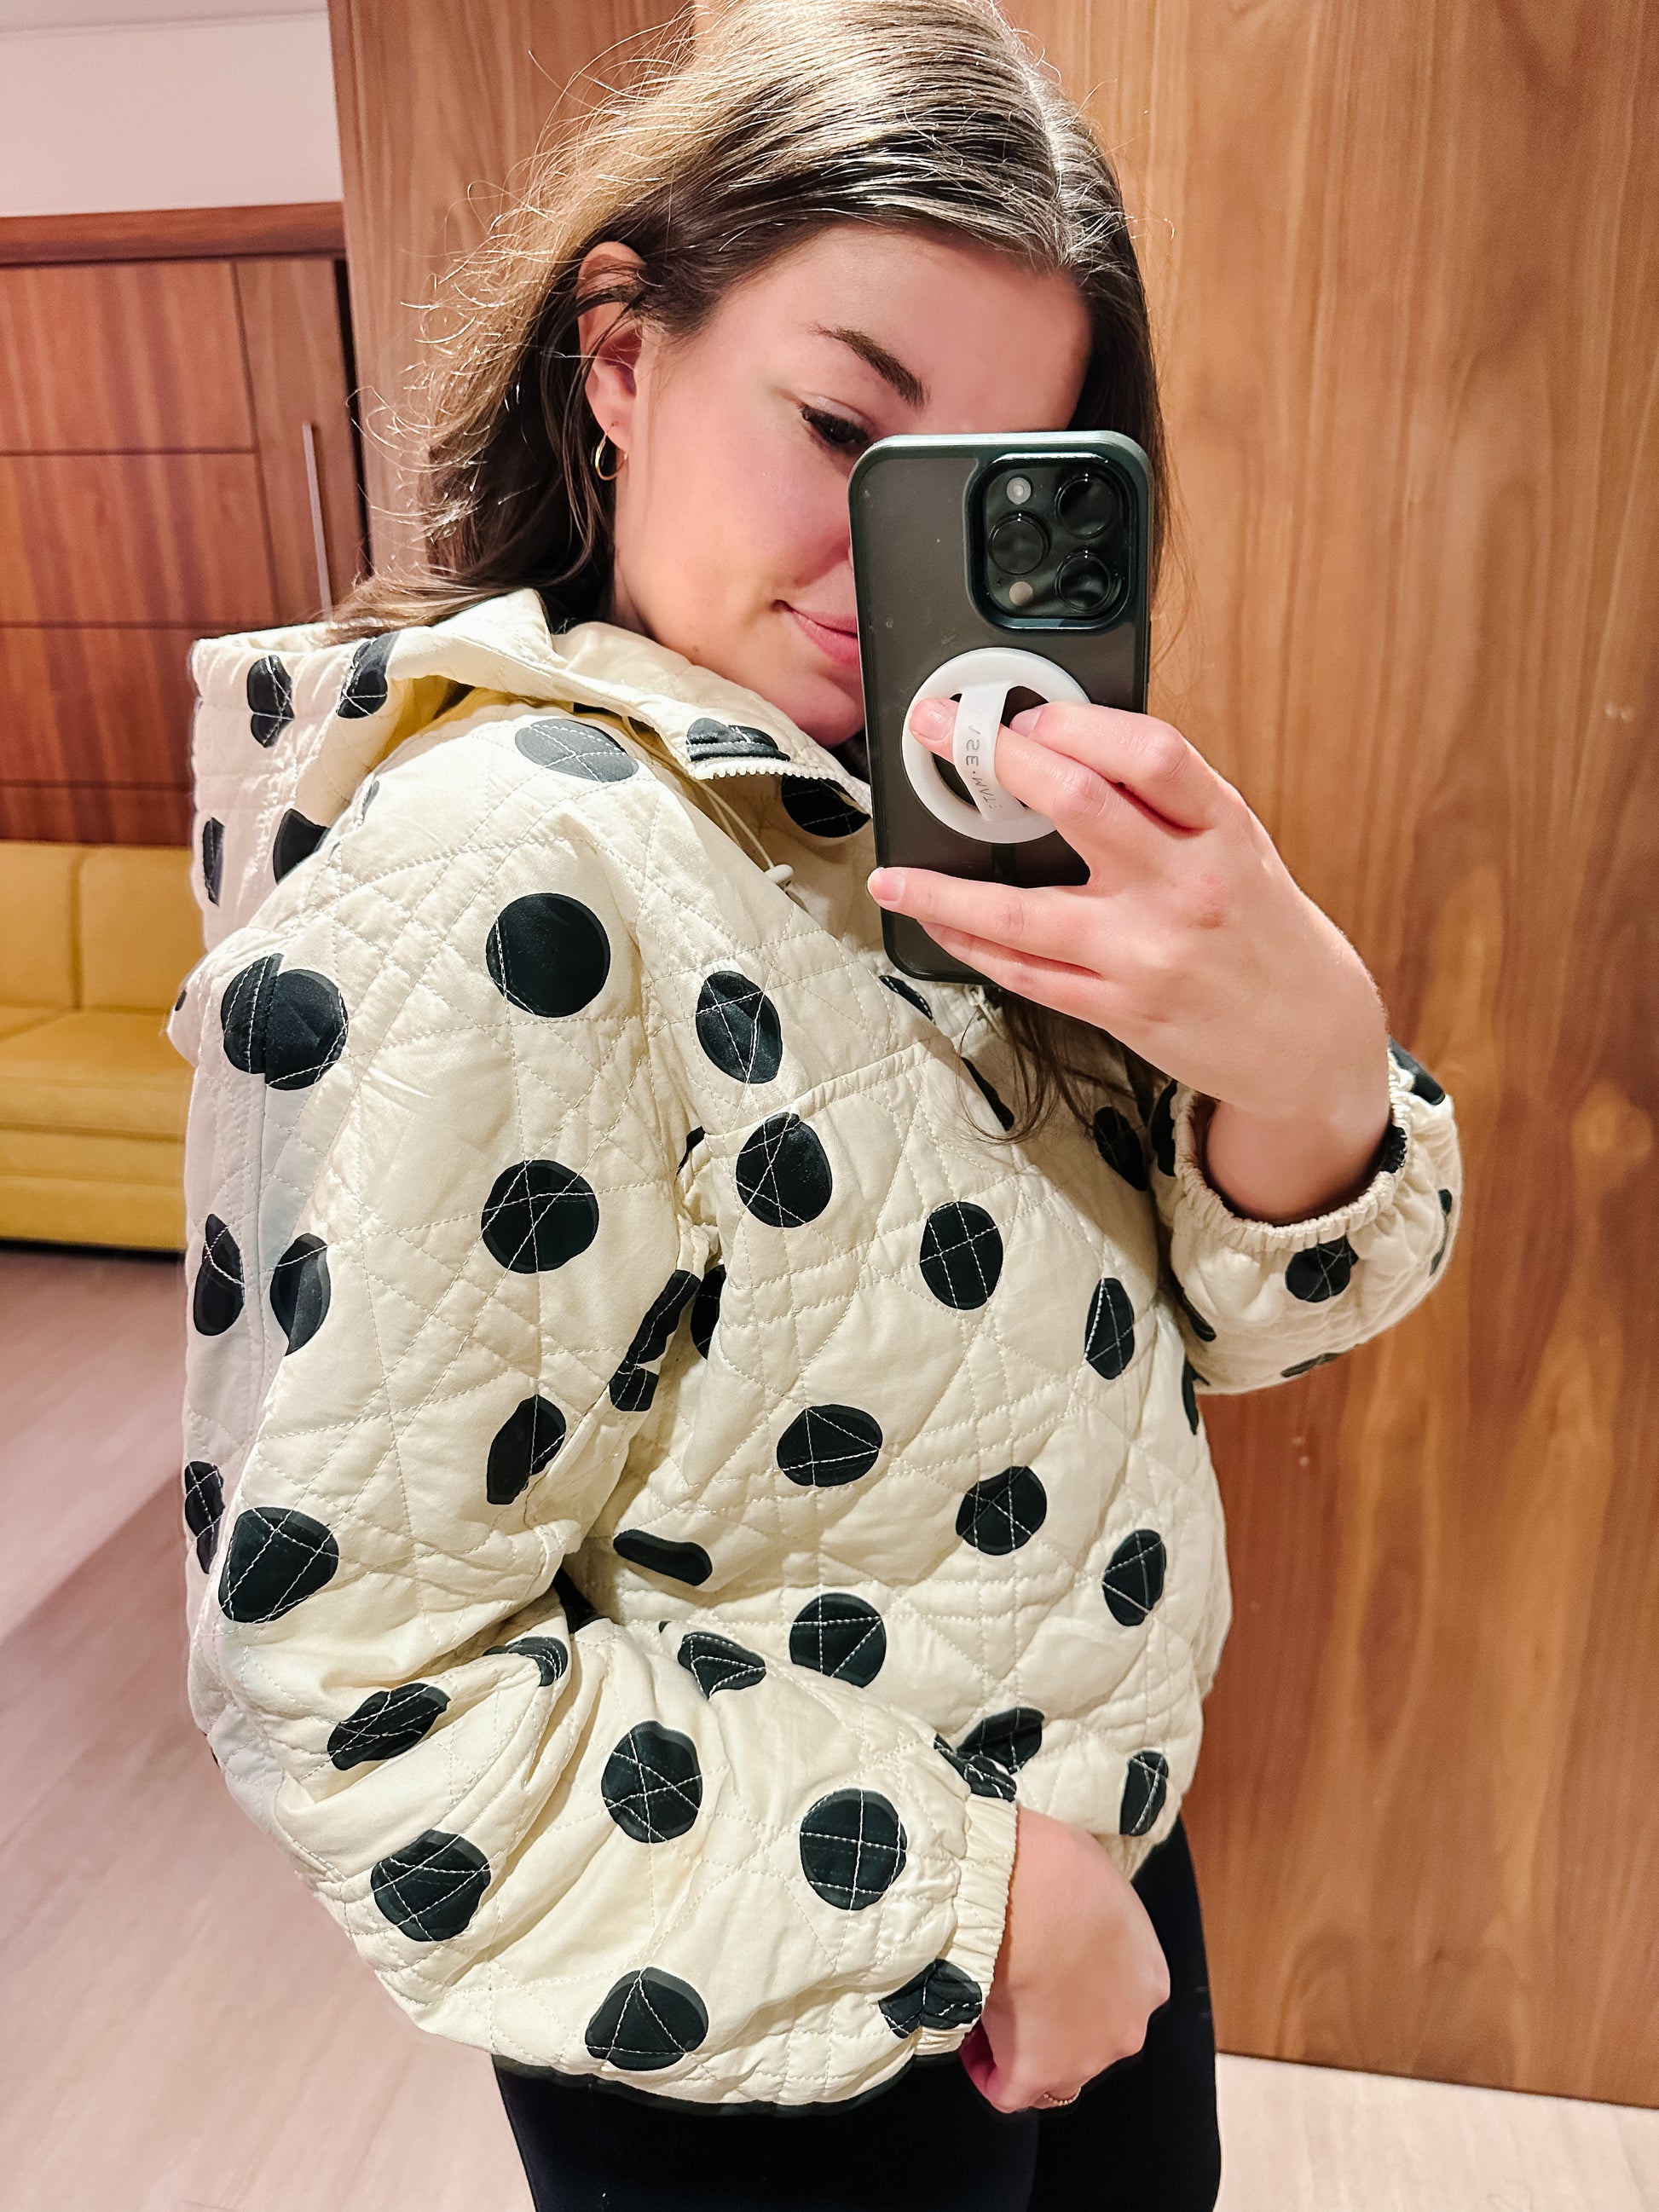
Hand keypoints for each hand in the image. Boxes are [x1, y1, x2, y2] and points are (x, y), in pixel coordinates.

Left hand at [868, 698, 1393, 1221]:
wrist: (1307, 1037)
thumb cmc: (1265, 930)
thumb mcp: (1240, 847)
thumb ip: (1170, 804)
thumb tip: (1073, 748)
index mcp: (1222, 831)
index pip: (1150, 753)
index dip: (1078, 723)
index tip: (1026, 714)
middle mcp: (1185, 888)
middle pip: (1078, 805)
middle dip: (994, 759)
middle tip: (936, 731)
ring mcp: (1147, 954)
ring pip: (1023, 911)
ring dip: (944, 889)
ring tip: (893, 874)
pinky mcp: (1120, 1009)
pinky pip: (1026, 974)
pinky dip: (971, 946)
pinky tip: (938, 924)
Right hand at [959, 1807, 1169, 2112]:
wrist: (1027, 1889)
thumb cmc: (1058, 1869)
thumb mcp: (1096, 1878)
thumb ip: (1094, 1910)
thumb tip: (1065, 1904)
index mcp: (1148, 1978)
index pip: (1115, 2000)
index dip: (1076, 1988)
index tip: (1046, 1968)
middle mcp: (1127, 2026)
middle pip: (1089, 2039)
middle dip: (1054, 2022)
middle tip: (1016, 1990)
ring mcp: (1085, 2057)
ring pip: (1052, 2069)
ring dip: (1020, 2046)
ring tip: (987, 2010)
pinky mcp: (1036, 2073)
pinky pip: (1008, 2091)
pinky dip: (989, 2072)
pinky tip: (972, 2042)